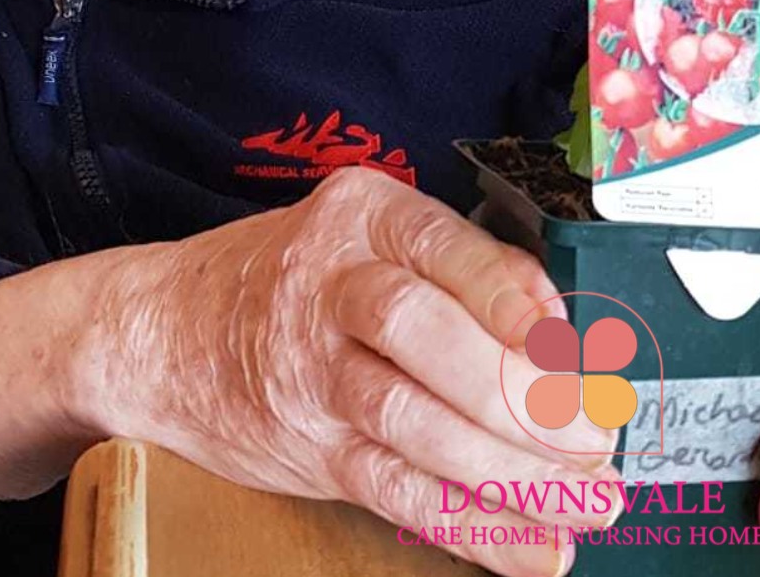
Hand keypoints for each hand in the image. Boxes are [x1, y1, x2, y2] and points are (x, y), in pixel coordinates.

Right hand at [88, 166, 622, 576]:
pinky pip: (393, 487)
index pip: (440, 245)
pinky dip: (473, 525)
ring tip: (588, 499)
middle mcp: (325, 281)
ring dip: (511, 471)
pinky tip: (537, 546)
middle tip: (591, 435)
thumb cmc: (289, 276)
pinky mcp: (306, 443)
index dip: (508, 294)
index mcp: (356, 215)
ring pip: (409, 419)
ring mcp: (307, 366)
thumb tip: (571, 334)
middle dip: (517, 391)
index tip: (570, 342)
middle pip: (420, 329)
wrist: (167, 328)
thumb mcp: (362, 236)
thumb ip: (456, 267)